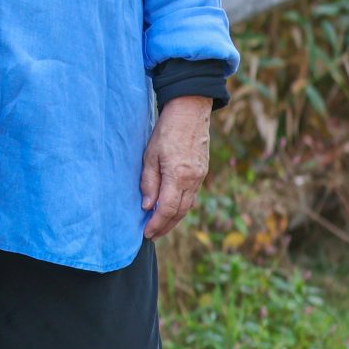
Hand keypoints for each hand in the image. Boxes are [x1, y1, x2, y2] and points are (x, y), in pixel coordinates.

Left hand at [141, 94, 214, 238]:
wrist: (190, 112)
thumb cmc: (166, 131)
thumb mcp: (150, 155)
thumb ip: (149, 182)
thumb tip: (147, 207)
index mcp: (179, 176)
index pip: (167, 209)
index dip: (156, 224)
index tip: (146, 234)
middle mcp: (193, 180)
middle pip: (179, 212)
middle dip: (165, 226)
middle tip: (152, 236)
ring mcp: (200, 177)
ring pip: (188, 206)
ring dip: (174, 219)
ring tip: (160, 227)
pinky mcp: (202, 173)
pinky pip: (192, 197)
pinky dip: (182, 207)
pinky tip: (172, 210)